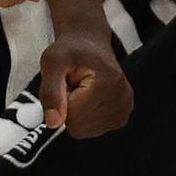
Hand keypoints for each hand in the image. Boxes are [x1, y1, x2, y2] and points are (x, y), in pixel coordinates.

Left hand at [38, 18, 131, 137]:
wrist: (90, 43)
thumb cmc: (70, 51)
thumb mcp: (52, 62)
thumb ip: (50, 92)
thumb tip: (53, 123)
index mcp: (107, 83)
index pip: (71, 118)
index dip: (60, 102)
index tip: (65, 83)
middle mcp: (122, 98)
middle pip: (78, 128)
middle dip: (69, 109)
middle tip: (72, 86)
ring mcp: (125, 109)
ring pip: (85, 132)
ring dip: (77, 113)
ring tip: (80, 90)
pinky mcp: (122, 116)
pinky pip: (94, 131)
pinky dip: (86, 117)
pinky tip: (89, 98)